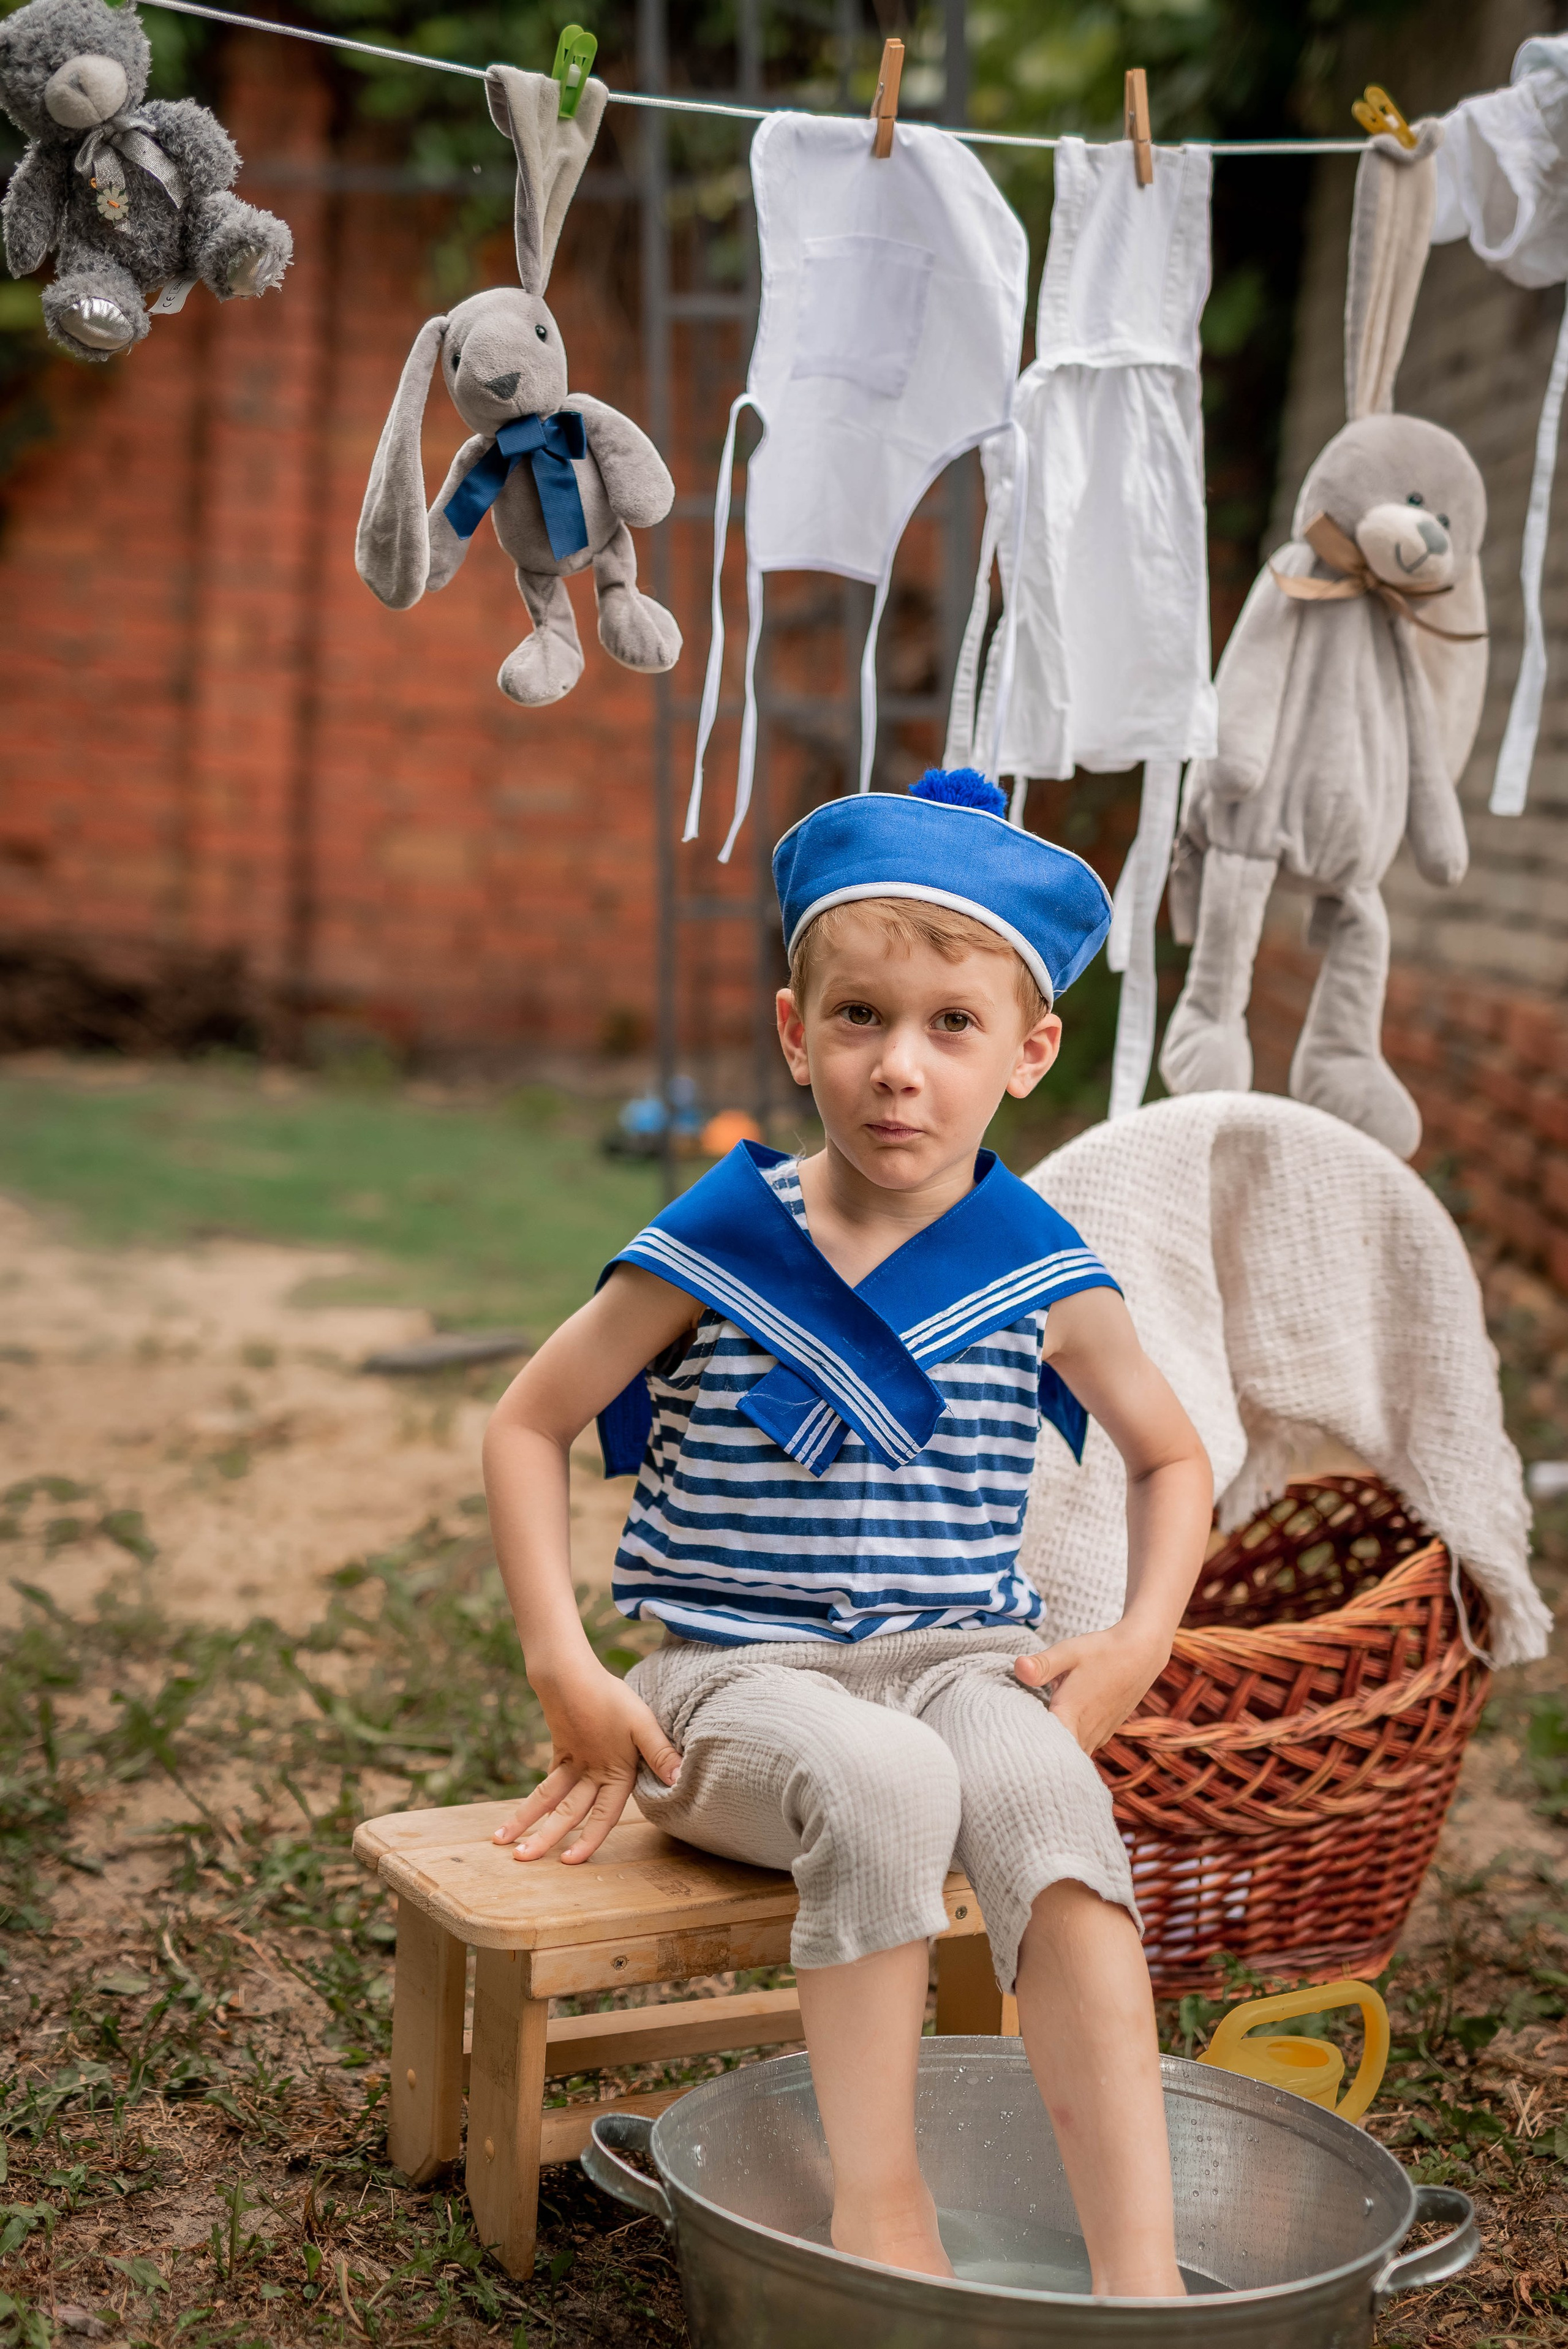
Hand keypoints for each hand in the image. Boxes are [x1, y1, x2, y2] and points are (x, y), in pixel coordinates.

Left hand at [492, 1663, 681, 1865]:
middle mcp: (601, 1774)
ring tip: (504, 1842)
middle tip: (523, 1857)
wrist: (574, 1670)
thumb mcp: (639, 1723)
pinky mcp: (563, 1754)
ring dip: (530, 1821)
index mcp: (623, 1772)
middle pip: (572, 1814)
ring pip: (553, 1802)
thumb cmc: (610, 1694)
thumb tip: (680, 1779)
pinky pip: (546, 1785)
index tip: (570, 1861)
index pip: (605, 1816)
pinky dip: (533, 1803)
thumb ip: (658, 1752)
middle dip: (548, 1837)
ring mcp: (580, 1765)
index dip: (589, 1840)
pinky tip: (516, 1821)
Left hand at [1014, 1625, 1171, 1754]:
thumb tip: (1018, 1667)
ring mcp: (1097, 1736)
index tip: (1010, 1745)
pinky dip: (1070, 1748)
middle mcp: (1085, 1733)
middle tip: (1015, 1749)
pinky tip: (1057, 1736)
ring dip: (1054, 1753)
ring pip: (1072, 1757)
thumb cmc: (1102, 1651)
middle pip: (1056, 1759)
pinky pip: (1083, 1750)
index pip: (1044, 1749)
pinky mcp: (1105, 1734)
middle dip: (1036, 1756)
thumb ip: (1042, 1664)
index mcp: (1070, 1715)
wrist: (1140, 1653)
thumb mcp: (1068, 1651)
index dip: (1026, 1750)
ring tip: (1033, 1745)